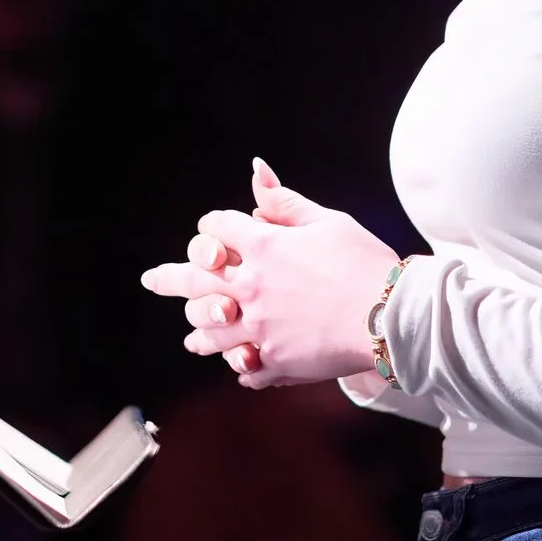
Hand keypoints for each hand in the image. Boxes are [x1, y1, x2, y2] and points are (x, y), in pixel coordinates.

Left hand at [140, 158, 396, 388]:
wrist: (390, 316)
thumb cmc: (365, 262)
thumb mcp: (328, 222)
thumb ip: (286, 203)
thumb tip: (256, 172)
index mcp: (262, 247)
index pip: (216, 228)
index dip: (214, 227)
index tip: (216, 230)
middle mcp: (250, 288)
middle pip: (193, 280)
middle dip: (169, 278)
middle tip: (151, 280)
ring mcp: (258, 329)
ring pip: (209, 332)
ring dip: (199, 331)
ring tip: (192, 337)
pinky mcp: (274, 361)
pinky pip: (244, 368)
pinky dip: (241, 365)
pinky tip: (240, 364)